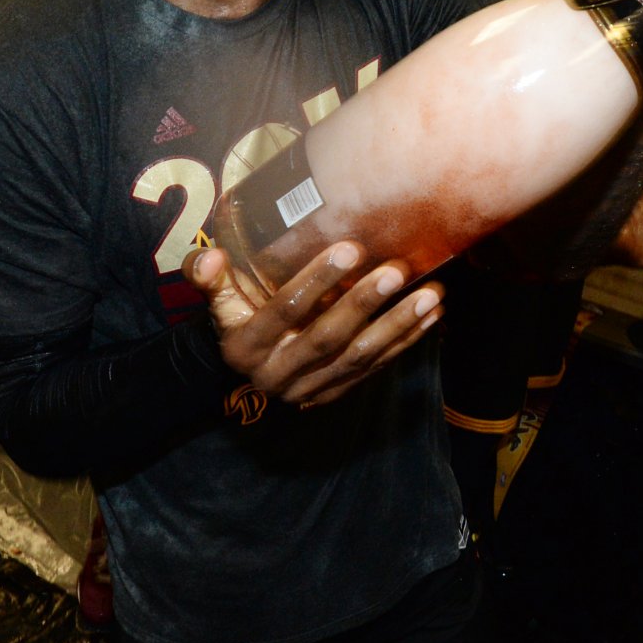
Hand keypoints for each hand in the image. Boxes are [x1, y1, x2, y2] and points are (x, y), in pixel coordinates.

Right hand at [189, 240, 443, 406]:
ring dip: (397, 326)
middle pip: (327, 337)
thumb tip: (210, 258)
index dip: (316, 282)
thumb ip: (211, 279)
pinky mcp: (334, 393)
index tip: (350, 249)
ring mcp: (309, 388)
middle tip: (397, 271)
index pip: (283, 312)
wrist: (240, 374)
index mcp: (246, 347)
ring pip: (358, 358)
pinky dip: (406, 342)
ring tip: (430, 294)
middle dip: (364, 304)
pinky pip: (375, 369)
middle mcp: (278, 374)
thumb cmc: (236, 320)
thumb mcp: (217, 302)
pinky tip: (432, 316)